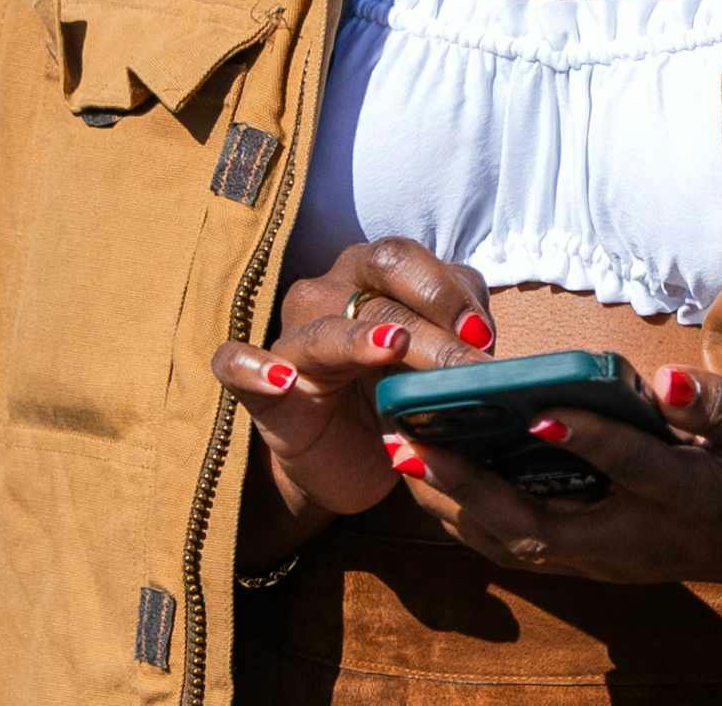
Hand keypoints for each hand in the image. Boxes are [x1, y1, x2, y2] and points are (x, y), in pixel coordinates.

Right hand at [210, 237, 497, 519]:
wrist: (350, 461)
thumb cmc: (398, 394)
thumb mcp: (438, 364)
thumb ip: (461, 340)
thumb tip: (485, 346)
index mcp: (376, 275)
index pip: (406, 259)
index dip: (446, 289)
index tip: (484, 335)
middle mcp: (331, 293)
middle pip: (377, 285)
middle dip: (429, 323)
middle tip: (467, 365)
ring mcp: (292, 339)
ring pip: (324, 328)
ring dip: (361, 340)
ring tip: (391, 345)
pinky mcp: (262, 392)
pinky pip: (236, 366)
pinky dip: (254, 369)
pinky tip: (280, 380)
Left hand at [382, 365, 721, 591]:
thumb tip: (670, 385)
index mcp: (691, 500)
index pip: (636, 468)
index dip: (590, 440)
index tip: (538, 408)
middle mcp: (638, 540)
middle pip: (543, 527)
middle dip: (471, 489)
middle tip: (412, 445)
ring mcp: (612, 559)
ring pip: (520, 546)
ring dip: (457, 507)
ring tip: (403, 459)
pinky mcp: (596, 560)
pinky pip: (523, 548)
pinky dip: (473, 519)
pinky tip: (434, 486)